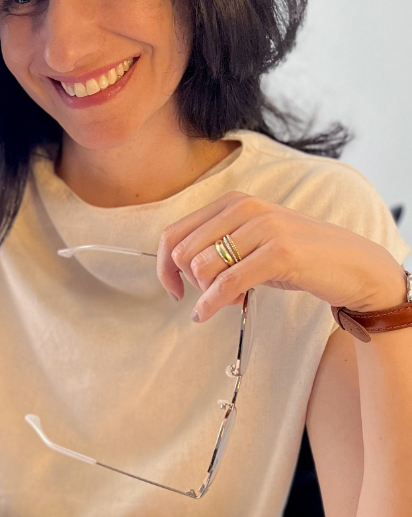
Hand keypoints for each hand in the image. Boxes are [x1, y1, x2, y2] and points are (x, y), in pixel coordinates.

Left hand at [157, 191, 406, 324]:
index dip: (163, 267)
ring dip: (209, 294)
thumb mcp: (251, 244)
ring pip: (202, 268)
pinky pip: (226, 283)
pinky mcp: (279, 252)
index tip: (173, 290)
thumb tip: (174, 270)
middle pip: (183, 253)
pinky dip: (211, 304)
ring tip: (234, 298)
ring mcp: (263, 227)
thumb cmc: (296, 258)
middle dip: (191, 283)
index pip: (173, 234)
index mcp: (232, 202)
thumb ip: (216, 248)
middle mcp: (244, 207)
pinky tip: (208, 314)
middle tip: (215, 296)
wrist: (353, 265)